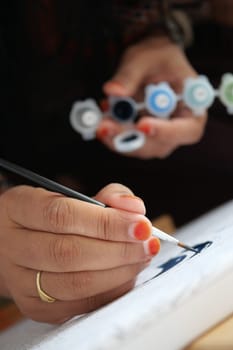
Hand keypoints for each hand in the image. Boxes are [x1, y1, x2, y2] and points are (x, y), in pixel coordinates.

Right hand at [0, 183, 158, 322]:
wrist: (21, 242)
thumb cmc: (53, 215)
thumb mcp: (73, 195)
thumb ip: (109, 197)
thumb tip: (135, 210)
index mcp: (19, 208)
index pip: (61, 216)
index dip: (105, 223)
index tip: (140, 225)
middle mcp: (13, 245)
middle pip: (69, 253)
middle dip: (119, 250)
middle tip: (148, 243)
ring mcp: (21, 280)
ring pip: (75, 283)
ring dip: (119, 272)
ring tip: (142, 257)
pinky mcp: (35, 306)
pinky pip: (80, 304)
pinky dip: (111, 290)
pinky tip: (127, 274)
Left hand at [97, 36, 206, 158]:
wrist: (149, 63)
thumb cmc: (156, 57)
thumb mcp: (144, 58)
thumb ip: (129, 74)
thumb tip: (112, 90)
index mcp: (192, 106)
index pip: (189, 130)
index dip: (167, 132)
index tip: (142, 124)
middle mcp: (179, 127)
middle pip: (160, 146)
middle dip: (130, 139)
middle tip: (104, 127)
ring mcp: (160, 135)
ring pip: (141, 148)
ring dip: (117, 139)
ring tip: (99, 121)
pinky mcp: (142, 136)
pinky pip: (127, 142)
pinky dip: (112, 134)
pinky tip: (101, 119)